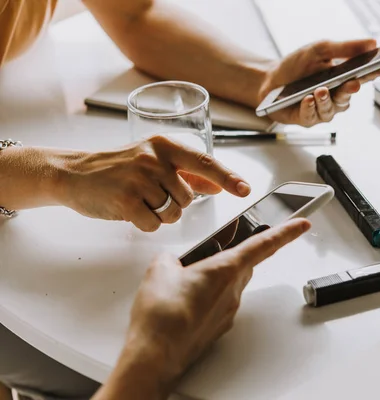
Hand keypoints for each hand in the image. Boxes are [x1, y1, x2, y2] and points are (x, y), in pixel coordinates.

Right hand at [56, 136, 250, 231]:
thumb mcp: (153, 161)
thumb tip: (218, 184)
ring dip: (160, 215)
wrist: (74, 173)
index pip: (205, 162)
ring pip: (173, 213)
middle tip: (150, 194)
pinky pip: (154, 224)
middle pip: (188, 198)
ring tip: (139, 200)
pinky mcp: (126, 200)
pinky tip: (129, 209)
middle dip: (174, 204)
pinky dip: (145, 223)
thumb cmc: (117, 168)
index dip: (228, 177)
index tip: (245, 189)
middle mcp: (154, 159)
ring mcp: (139, 179)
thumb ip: (187, 173)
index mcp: (165, 146)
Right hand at [112, 219, 310, 396]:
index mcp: (225, 269)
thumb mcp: (160, 270)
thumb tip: (172, 262)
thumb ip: (172, 259)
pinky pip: (219, 304)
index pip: (263, 244)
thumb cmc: (162, 317)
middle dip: (234, 255)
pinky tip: (185, 301)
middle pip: (244, 264)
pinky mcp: (218, 326)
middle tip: (217, 250)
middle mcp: (232, 291)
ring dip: (216, 278)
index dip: (285, 232)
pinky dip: (208, 297)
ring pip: (230, 285)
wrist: (155, 355)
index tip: (302, 224)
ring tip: (186, 281)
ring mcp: (227, 311)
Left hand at [259, 39, 379, 126]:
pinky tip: (307, 99)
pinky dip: (310, 107)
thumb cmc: (297, 66)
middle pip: (349, 96)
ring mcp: (322, 109)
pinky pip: (312, 116)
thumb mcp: (320, 49)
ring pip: (331, 110)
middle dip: (351, 89)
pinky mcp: (306, 118)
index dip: (379, 71)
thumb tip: (372, 43)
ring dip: (326, 100)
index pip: (365, 75)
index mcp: (342, 77)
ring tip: (319, 90)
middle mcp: (335, 95)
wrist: (269, 79)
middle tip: (353, 82)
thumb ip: (345, 48)